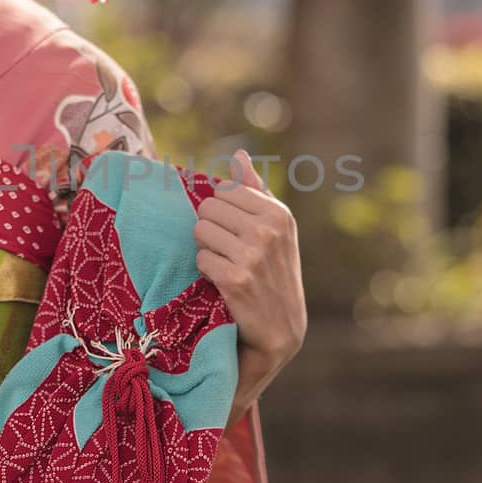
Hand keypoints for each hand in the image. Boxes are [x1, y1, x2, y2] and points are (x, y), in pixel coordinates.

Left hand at [194, 148, 306, 375]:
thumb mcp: (275, 229)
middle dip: (210, 228)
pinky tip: (222, 280)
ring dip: (207, 249)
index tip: (234, 232)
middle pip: (208, 208)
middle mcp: (269, 230)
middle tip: (226, 250)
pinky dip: (206, 270)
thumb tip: (239, 154)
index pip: (224, 190)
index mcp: (279, 213)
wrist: (281, 328)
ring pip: (200, 231)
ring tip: (224, 263)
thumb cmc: (275, 271)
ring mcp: (253, 255)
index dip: (221, 212)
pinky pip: (200, 258)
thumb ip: (255, 190)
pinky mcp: (236, 280)